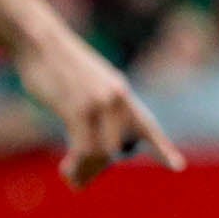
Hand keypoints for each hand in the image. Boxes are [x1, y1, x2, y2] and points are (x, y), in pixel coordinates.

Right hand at [15, 28, 185, 189]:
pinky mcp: (79, 109)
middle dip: (101, 166)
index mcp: (123, 96)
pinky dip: (76, 166)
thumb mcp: (90, 86)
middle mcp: (118, 100)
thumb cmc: (60, 69)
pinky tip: (66, 171)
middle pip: (121, 150)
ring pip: (102, 153)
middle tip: (83, 174)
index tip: (178, 167)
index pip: (148, 127)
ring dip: (86, 169)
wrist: (40, 43)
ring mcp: (100, 104)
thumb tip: (105, 149)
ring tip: (71, 174)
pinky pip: (84, 149)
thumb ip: (102, 111)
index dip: (163, 149)